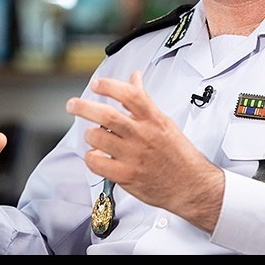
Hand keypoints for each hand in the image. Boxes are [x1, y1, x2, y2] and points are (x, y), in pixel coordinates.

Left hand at [65, 71, 223, 233]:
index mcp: (153, 120)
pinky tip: (95, 155)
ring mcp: (133, 156)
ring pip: (98, 137)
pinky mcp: (126, 175)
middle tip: (72, 104)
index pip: (130, 95)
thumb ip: (145, 101)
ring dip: (90, 134)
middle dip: (84, 107)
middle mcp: (142, 135)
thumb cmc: (179, 154)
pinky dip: (91, 157)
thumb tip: (135, 79)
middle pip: (107, 115)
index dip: (110, 86)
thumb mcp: (164, 121)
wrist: (191, 185)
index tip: (97, 84)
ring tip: (92, 135)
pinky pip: (97, 163)